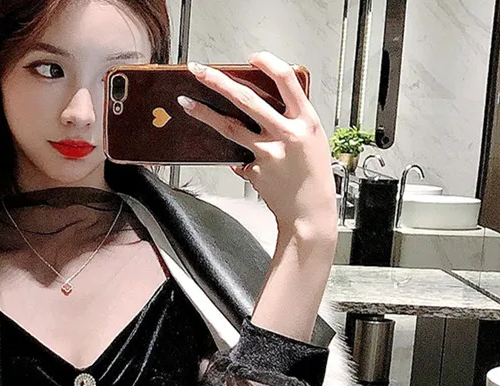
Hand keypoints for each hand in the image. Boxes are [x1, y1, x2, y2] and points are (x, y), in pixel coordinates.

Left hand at [178, 52, 337, 241]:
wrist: (309, 213)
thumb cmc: (313, 176)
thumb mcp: (313, 139)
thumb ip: (290, 121)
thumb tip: (262, 108)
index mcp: (307, 120)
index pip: (286, 80)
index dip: (267, 63)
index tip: (251, 58)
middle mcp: (287, 134)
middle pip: (247, 99)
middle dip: (219, 82)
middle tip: (200, 71)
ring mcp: (269, 153)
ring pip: (230, 127)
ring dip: (205, 114)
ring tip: (187, 103)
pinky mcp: (254, 171)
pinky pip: (238, 159)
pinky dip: (238, 158)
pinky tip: (243, 163)